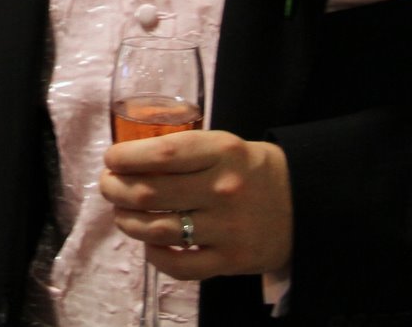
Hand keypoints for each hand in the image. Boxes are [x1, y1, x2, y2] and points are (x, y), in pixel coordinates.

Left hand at [101, 129, 292, 280]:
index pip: (162, 154)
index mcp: (222, 152)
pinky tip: (150, 244)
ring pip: (158, 230)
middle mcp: (223, 189)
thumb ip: (184, 151)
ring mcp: (227, 229)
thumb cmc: (251, 170)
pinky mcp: (230, 261)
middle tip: (108, 186)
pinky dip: (155, 256)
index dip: (126, 158)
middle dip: (116, 189)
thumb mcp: (224, 145)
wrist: (303, 203)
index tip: (111, 160)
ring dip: (128, 222)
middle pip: (150, 193)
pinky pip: (179, 266)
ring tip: (122, 213)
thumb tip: (128, 160)